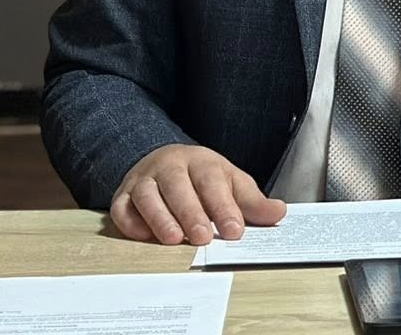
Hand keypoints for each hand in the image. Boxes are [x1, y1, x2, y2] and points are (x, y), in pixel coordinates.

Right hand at [109, 144, 286, 244]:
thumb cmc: (202, 178)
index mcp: (201, 161)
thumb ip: (252, 202)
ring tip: (173, 239)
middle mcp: (170, 166)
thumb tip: (279, 213)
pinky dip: (130, 221)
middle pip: (178, 186)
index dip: (223, 206)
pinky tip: (143, 236)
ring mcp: (144, 179)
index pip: (213, 180)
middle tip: (202, 238)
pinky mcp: (123, 194)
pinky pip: (121, 207)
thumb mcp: (231, 183)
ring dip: (159, 217)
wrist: (165, 161)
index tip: (234, 230)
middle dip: (190, 212)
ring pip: (147, 194)